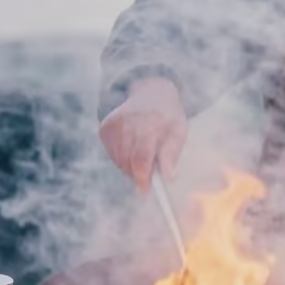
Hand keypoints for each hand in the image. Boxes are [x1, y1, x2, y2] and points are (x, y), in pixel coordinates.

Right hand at [99, 78, 187, 192]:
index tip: (146, 191)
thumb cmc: (168, 118)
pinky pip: (112, 153)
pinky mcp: (105, 127)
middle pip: (128, 161)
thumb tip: (168, 178)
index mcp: (151, 122)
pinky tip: (132, 146)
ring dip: (131, 166)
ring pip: (119, 160)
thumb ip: (172, 154)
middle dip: (138, 174)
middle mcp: (130, 122)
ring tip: (144, 154)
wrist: (151, 93)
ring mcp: (115, 123)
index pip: (142, 156)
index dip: (142, 177)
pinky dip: (122, 157)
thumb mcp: (179, 131)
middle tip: (148, 178)